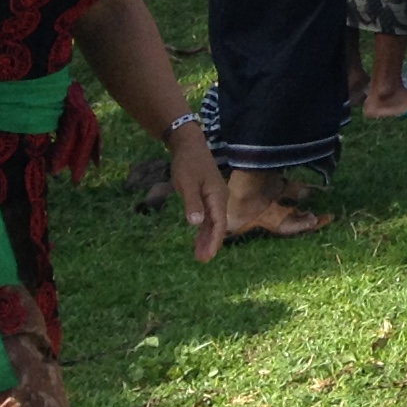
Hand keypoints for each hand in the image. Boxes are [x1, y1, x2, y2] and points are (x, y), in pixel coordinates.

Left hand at [170, 123, 226, 262]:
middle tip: (202, 260)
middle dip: (211, 243)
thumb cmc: (188, 164)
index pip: (219, 223)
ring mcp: (215, 198)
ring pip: (214, 222)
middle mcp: (220, 199)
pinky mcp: (208, 196)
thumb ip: (192, 203)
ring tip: (200, 255)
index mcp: (217, 196)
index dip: (214, 241)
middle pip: (218, 225)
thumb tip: (196, 223)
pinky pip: (209, 216)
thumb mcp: (187, 184)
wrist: (189, 146)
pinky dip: (204, 228)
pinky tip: (198, 238)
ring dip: (207, 238)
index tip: (207, 256)